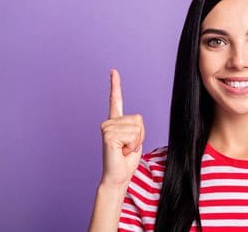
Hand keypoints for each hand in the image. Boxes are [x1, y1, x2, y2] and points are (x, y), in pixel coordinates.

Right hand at [99, 69, 144, 186]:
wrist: (118, 176)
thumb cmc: (127, 159)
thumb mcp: (136, 139)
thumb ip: (136, 127)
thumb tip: (137, 122)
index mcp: (116, 121)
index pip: (115, 99)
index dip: (115, 85)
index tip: (113, 71)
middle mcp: (109, 122)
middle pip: (139, 120)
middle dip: (140, 136)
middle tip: (128, 147)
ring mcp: (107, 128)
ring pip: (137, 128)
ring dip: (136, 142)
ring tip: (124, 150)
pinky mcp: (108, 135)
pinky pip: (133, 135)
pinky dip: (132, 145)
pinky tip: (122, 151)